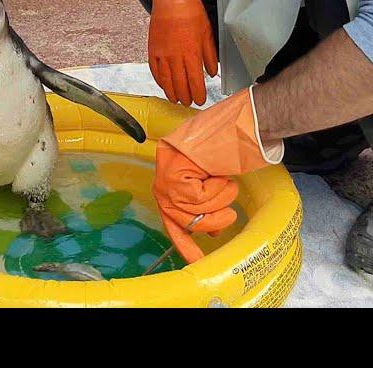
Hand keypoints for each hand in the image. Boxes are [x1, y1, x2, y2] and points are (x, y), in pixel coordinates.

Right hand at [148, 0, 217, 105]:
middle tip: (188, 103)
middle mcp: (176, 58)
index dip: (198, 94)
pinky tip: (163, 85)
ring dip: (171, 93)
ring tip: (175, 99)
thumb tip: (211, 72)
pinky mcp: (153, 50)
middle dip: (185, 97)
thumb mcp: (207, 33)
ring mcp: (162, 55)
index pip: (195, 82)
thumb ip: (209, 55)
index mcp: (192, 54)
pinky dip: (159, 80)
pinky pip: (155, 70)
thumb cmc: (192, 13)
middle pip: (180, 85)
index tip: (200, 100)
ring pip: (166, 80)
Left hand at [154, 140, 237, 262]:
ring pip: (201, 212)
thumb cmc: (216, 152)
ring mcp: (165, 186)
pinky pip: (203, 199)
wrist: (220, 127)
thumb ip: (205, 209)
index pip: (175, 228)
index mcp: (169, 194)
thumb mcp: (210, 185)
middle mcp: (163, 191)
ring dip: (221, 197)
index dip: (187, 247)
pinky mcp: (174, 180)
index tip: (197, 264)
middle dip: (218, 215)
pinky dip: (217, 187)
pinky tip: (214, 172)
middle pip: (193, 225)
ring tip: (220, 178)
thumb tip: (213, 234)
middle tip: (228, 197)